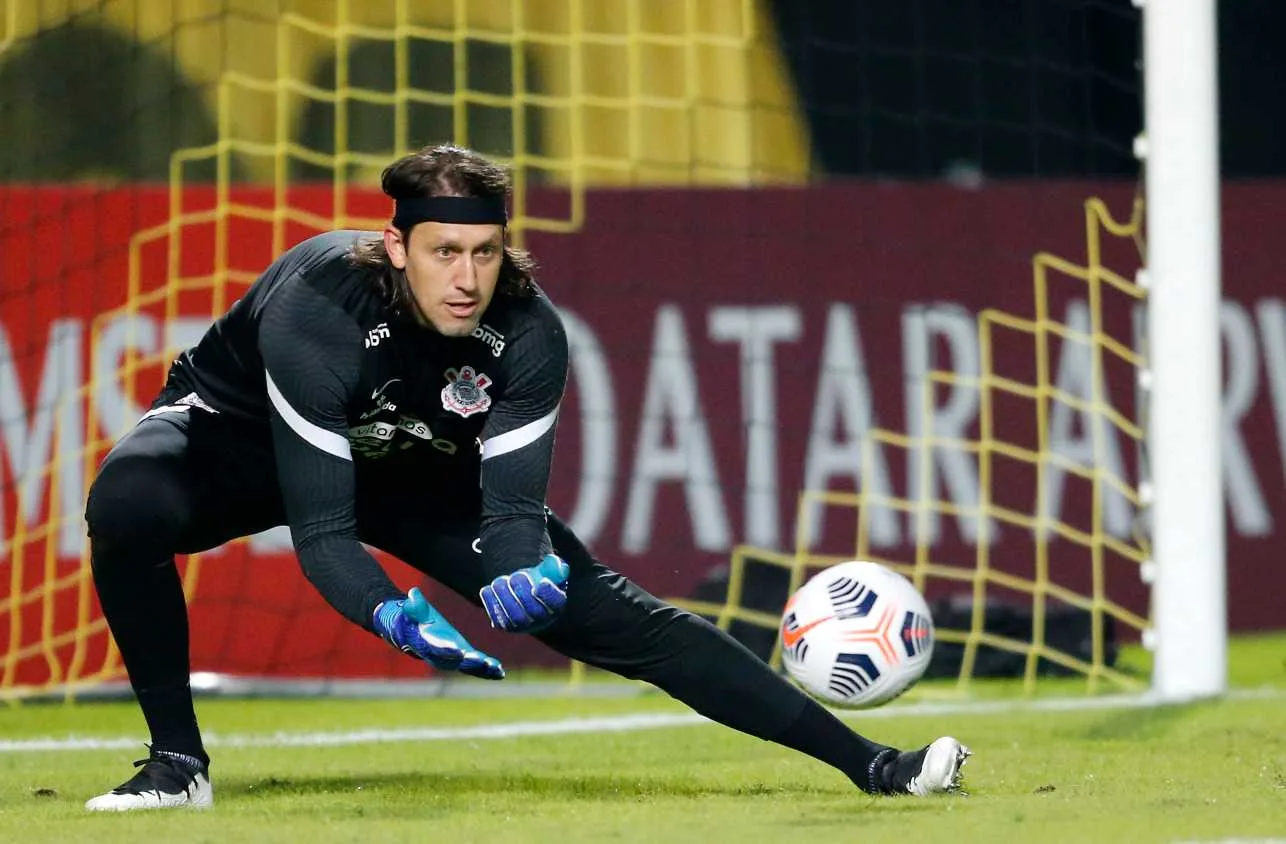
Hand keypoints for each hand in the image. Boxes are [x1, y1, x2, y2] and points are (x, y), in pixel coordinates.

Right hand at [373, 588, 504, 679]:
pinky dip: (486, 671)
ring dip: (482, 669)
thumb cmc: (412, 619)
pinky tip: (500, 673)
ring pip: (467, 666)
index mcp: (428, 643)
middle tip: (483, 662)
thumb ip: (414, 605)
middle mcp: (440, 655)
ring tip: (496, 669)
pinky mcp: (462, 658)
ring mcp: (452, 659)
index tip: (458, 651)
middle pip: (455, 661)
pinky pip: (474, 667)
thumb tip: (413, 595)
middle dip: (470, 662)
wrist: (410, 633)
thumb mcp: (411, 610)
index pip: (436, 647)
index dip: (446, 650)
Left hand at [480, 554, 570, 632]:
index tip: (542, 581)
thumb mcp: (546, 570)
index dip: (549, 594)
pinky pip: (499, 620)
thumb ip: (552, 564)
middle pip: (534, 612)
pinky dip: (492, 604)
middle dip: (524, 593)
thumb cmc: (537, 579)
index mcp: (555, 605)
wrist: (521, 590)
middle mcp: (541, 620)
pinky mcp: (506, 626)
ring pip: (516, 618)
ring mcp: (523, 626)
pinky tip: (488, 589)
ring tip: (499, 581)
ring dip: (506, 598)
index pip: (556, 603)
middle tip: (516, 576)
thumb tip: (552, 560)